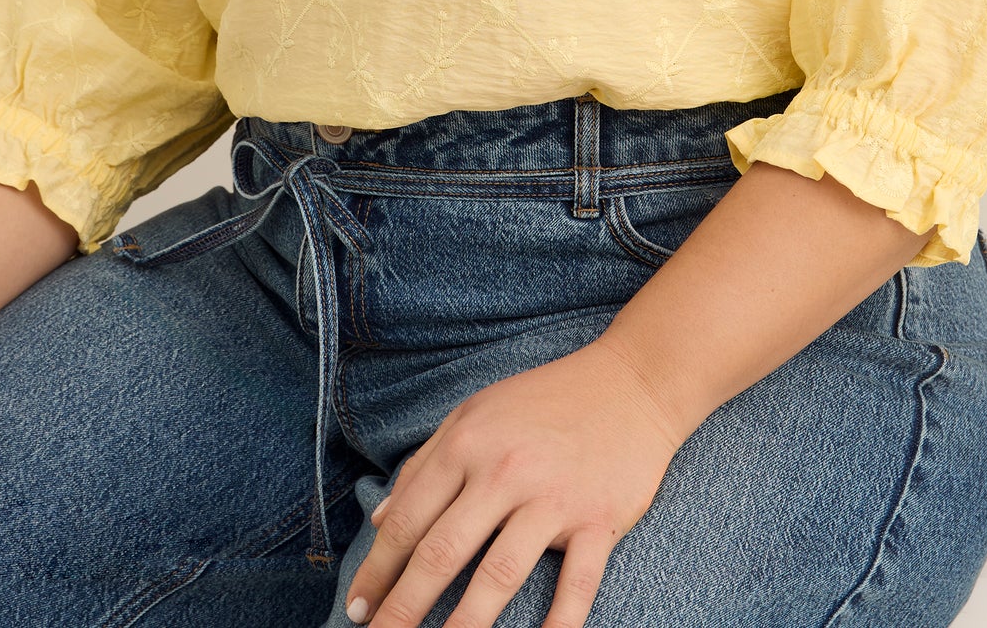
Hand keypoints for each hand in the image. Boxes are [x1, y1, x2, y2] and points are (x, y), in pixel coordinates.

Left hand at [343, 336, 683, 626]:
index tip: (356, 608)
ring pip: (498, 576)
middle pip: (442, 553)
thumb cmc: (545, 399)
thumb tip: (381, 519)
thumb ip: (426, 463)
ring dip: (463, 627)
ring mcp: (553, 499)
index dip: (377, 570)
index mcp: (468, 444)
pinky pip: (575, 586)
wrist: (630, 382)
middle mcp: (504, 471)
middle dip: (403, 608)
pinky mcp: (598, 521)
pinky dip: (557, 626)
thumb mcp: (475, 414)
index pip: (410, 519)